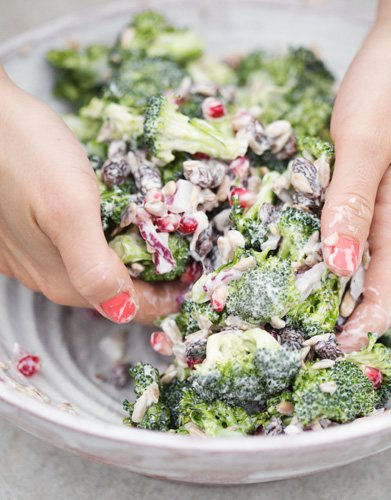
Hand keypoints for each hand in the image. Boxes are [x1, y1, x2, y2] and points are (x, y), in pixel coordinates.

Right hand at [0, 68, 184, 324]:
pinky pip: (83, 248)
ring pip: (102, 270)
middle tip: (192, 259)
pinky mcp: (33, 233)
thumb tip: (123, 312)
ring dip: (137, 260)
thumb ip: (93, 266)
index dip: (168, 300)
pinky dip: (113, 241)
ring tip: (168, 240)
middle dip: (157, 281)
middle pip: (118, 292)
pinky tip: (126, 222)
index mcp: (65, 279)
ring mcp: (39, 255)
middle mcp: (51, 276)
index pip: (131, 308)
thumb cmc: (24, 153)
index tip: (199, 282)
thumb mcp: (67, 208)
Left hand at [321, 0, 390, 351]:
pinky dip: (319, 247)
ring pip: (352, 260)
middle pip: (365, 286)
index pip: (383, 296)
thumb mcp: (366, 145)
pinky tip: (291, 249)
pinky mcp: (362, 186)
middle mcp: (390, 221)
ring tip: (281, 302)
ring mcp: (377, 204)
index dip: (356, 330)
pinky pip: (342, 229)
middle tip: (286, 331)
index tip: (317, 350)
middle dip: (333, 314)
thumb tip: (341, 267)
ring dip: (323, 284)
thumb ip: (352, 207)